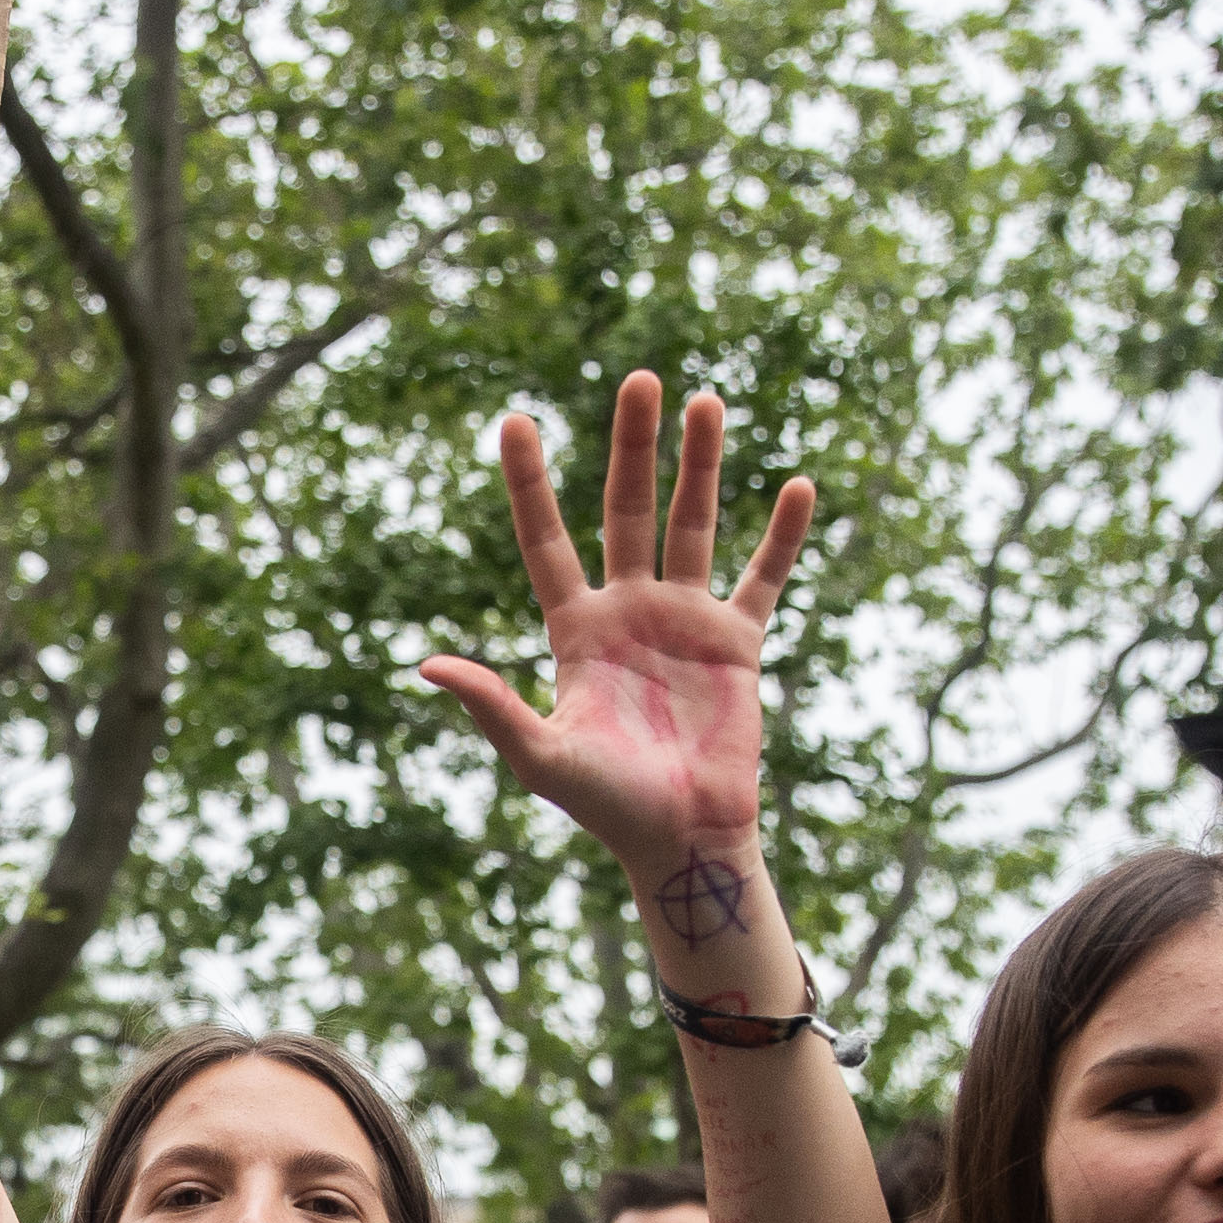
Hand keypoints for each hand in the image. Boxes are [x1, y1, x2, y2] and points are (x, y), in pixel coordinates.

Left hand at [422, 375, 810, 885]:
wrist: (681, 843)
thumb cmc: (606, 808)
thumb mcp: (541, 754)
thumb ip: (490, 706)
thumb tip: (425, 665)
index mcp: (575, 630)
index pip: (546, 539)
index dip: (530, 482)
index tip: (514, 419)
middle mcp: (629, 611)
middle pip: (627, 509)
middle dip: (633, 445)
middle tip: (639, 379)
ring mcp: (684, 621)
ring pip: (693, 524)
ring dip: (702, 465)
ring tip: (706, 400)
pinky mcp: (737, 644)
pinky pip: (762, 578)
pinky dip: (781, 536)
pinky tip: (798, 487)